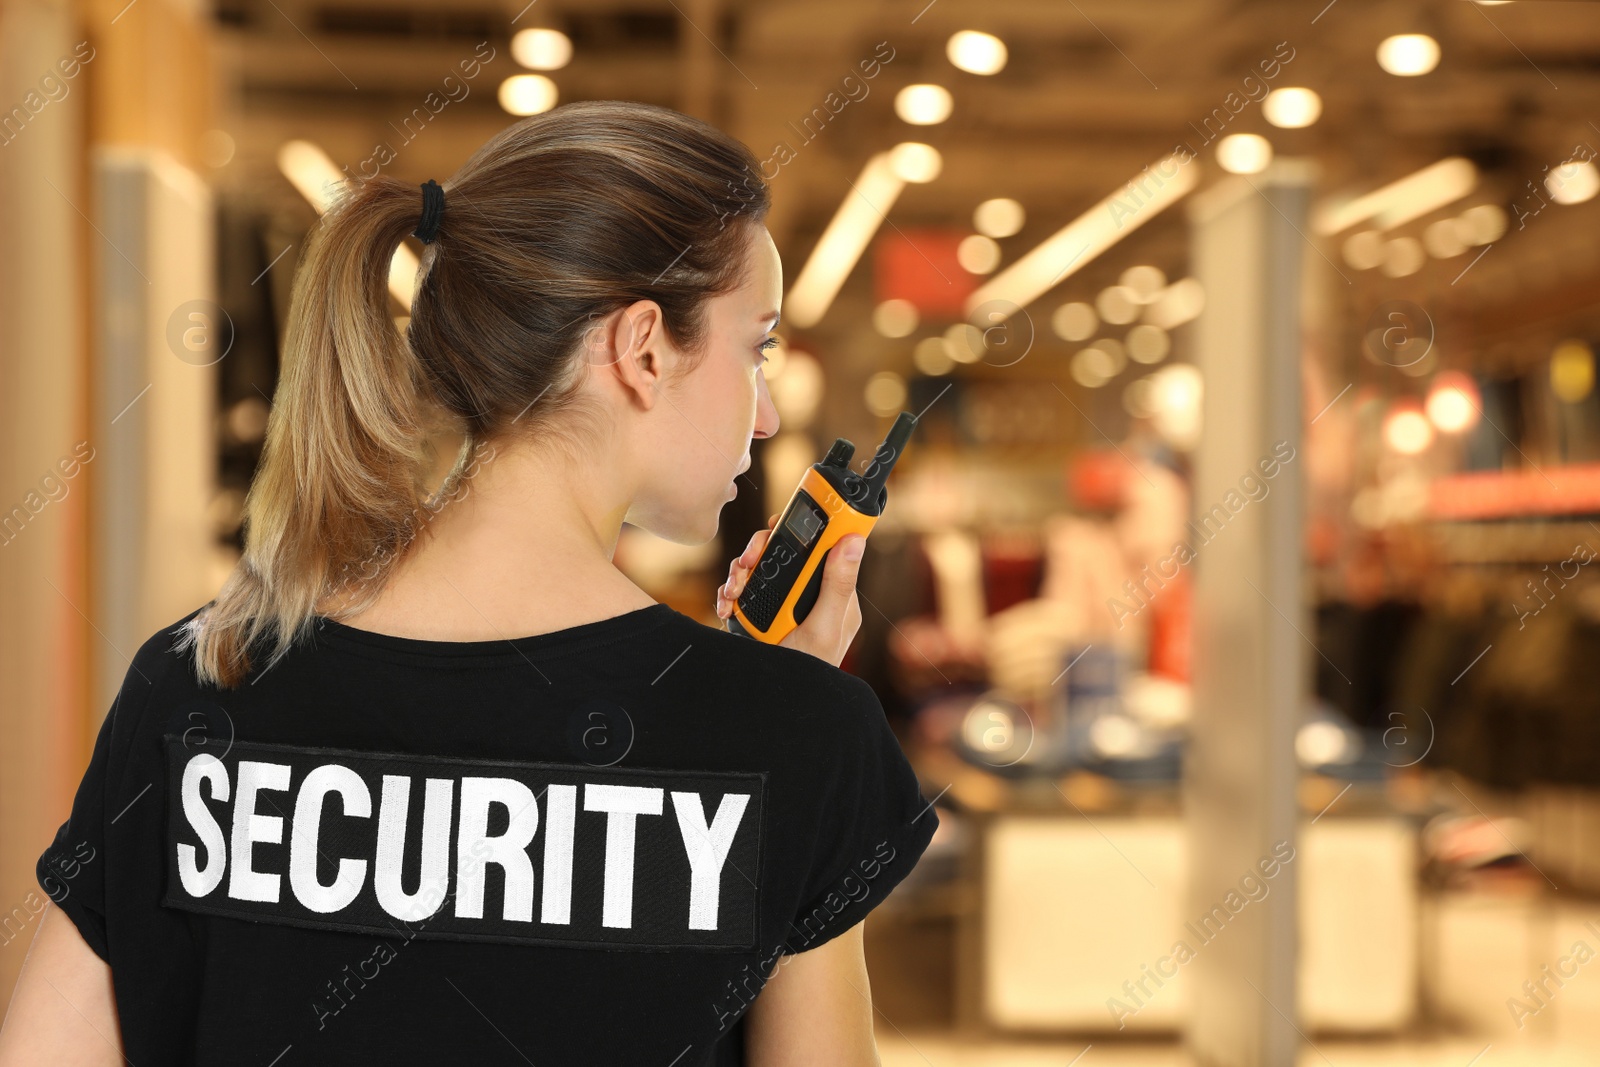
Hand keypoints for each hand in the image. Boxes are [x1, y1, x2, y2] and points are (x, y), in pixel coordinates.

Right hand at [717, 513, 865, 667]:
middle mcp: (807, 595)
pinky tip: (727, 604)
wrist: (774, 706)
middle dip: (761, 551)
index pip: (824, 548)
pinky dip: (730, 592)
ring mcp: (781, 604)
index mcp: (833, 596)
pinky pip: (742, 588)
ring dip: (741, 572)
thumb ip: (836, 585)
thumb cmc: (809, 673)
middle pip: (785, 551)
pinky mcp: (758, 613)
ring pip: (759, 566)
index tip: (790, 517)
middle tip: (748, 559)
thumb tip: (854, 540)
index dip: (809, 527)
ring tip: (735, 589)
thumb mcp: (824, 628)